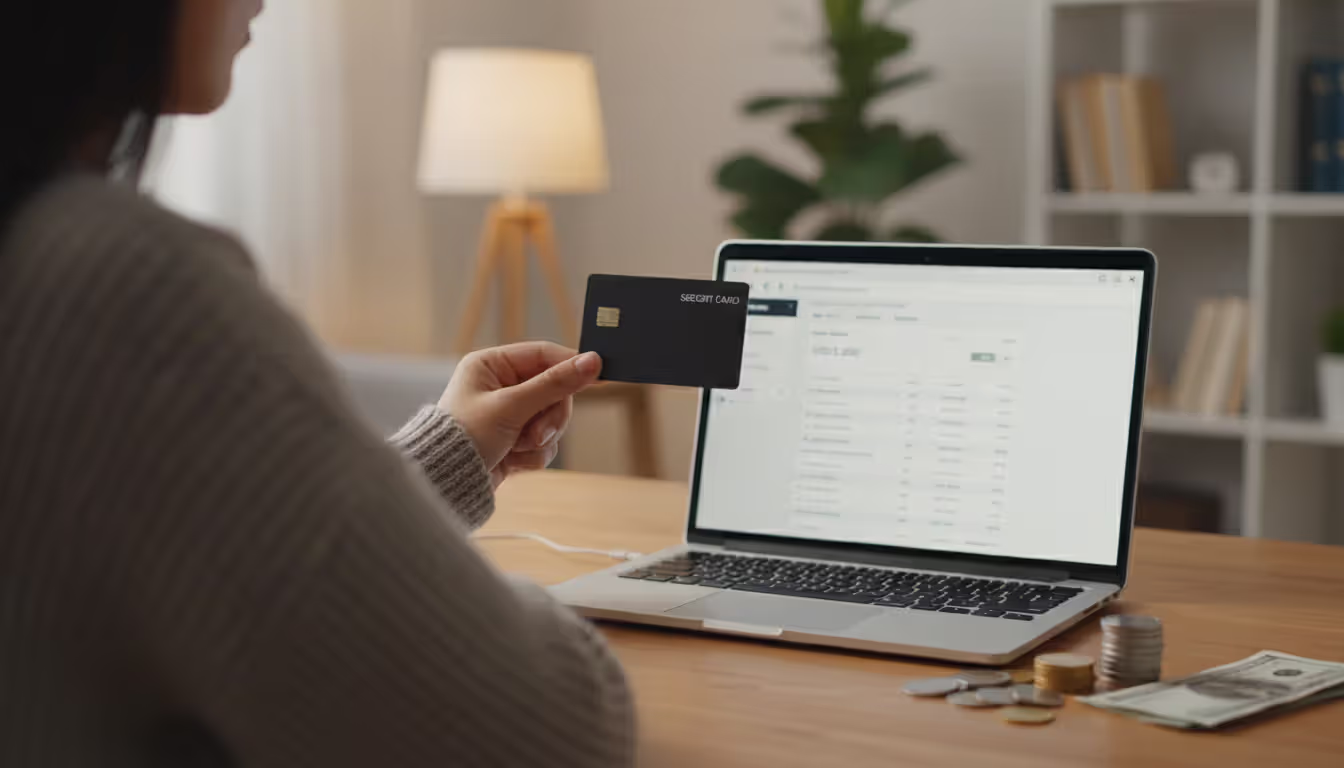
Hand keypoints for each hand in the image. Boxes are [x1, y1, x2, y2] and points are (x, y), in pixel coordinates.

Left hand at [442, 342, 602, 487]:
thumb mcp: (511, 407)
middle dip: (549, 417)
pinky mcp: (514, 439)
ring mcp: (509, 413)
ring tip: (518, 448)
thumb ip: (554, 384)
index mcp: (491, 365)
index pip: (543, 354)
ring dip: (540, 438)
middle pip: (553, 390)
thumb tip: (592, 362)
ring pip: (552, 419)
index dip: (571, 364)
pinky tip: (512, 460)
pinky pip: (544, 441)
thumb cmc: (465, 438)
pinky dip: (533, 454)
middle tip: (538, 434)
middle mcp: (500, 385)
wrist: (446, 485)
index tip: (599, 373)